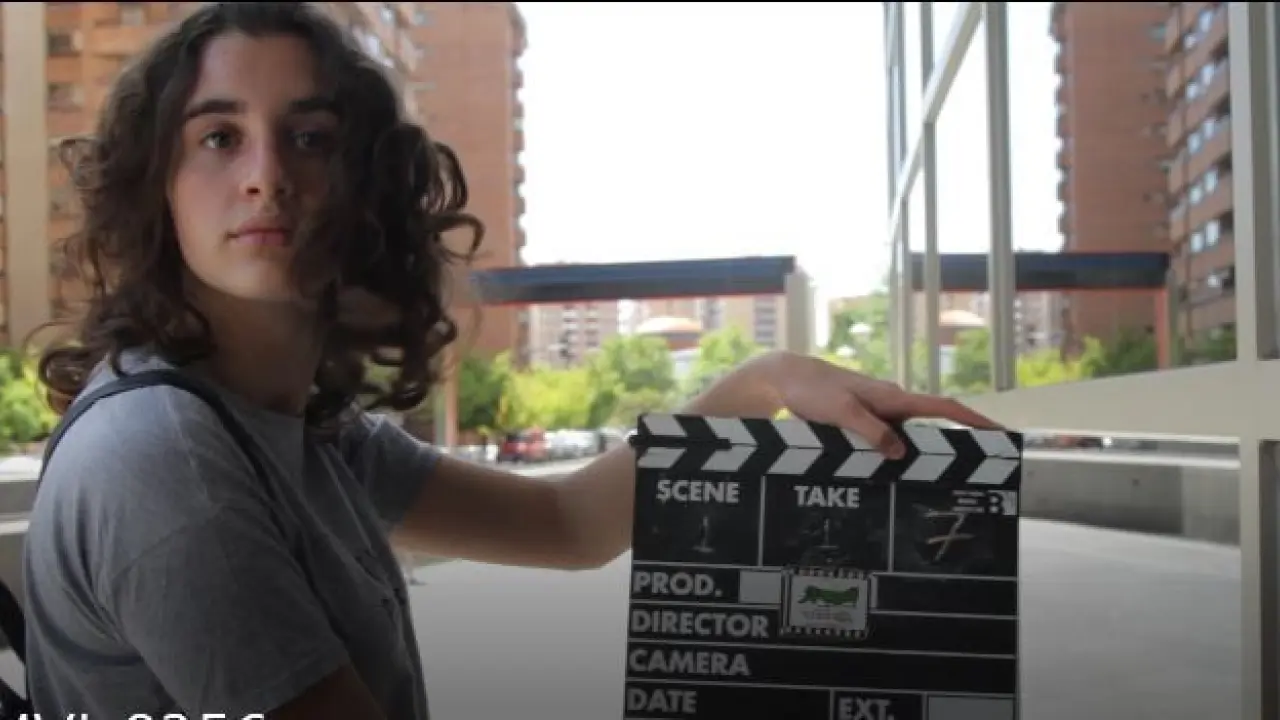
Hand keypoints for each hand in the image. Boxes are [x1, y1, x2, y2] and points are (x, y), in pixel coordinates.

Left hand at [762, 352, 1001, 459]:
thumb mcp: (842, 413)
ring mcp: (878, 411)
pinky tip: (896, 474)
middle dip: (955, 442)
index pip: (942, 407)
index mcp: (892, 397)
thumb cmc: (813, 391)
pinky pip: (888, 439)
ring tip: (941, 480)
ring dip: (922, 453)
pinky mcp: (864, 420)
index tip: (1000, 431)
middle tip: (979, 466)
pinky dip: (896, 454)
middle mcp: (891, 403)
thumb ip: (872, 432)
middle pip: (931, 424)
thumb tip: (902, 452)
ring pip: (907, 435)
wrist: (786, 379)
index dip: (973, 419)